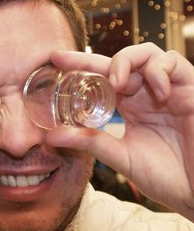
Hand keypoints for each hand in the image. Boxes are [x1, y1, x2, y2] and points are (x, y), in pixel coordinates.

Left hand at [47, 43, 193, 220]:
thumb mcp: (120, 157)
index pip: (101, 78)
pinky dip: (159, 71)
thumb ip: (90, 143)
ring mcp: (167, 89)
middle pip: (117, 61)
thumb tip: (51, 137)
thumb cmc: (166, 177)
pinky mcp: (190, 87)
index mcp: (128, 107)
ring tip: (117, 85)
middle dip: (92, 59)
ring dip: (126, 62)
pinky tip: (157, 94)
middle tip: (68, 62)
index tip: (55, 58)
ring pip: (145, 53)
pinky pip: (174, 62)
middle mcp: (145, 94)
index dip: (80, 65)